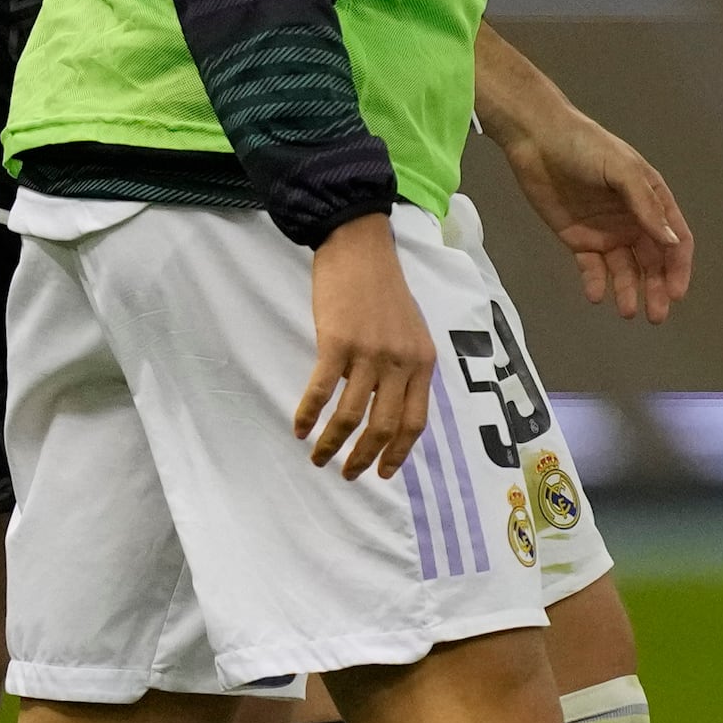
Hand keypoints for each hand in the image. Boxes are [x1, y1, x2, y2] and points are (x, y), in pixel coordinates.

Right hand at [294, 213, 441, 478]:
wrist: (359, 249)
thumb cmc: (382, 290)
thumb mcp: (411, 332)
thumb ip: (406, 368)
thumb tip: (391, 407)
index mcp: (422, 362)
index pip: (415, 421)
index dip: (399, 452)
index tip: (385, 473)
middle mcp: (401, 362)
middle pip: (384, 426)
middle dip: (365, 458)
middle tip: (347, 474)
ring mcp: (370, 353)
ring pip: (351, 416)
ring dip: (332, 443)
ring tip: (318, 457)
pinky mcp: (338, 343)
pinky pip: (322, 391)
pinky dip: (308, 414)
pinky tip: (299, 427)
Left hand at [495, 95, 695, 324]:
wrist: (536, 139)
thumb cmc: (585, 147)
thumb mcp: (622, 170)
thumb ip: (646, 205)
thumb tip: (671, 242)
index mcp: (650, 199)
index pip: (674, 239)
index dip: (678, 267)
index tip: (675, 292)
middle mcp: (633, 220)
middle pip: (652, 261)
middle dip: (656, 288)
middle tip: (655, 316)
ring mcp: (606, 232)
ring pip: (624, 269)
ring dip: (629, 291)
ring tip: (628, 311)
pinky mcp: (578, 239)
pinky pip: (592, 268)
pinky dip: (596, 283)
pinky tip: (597, 295)